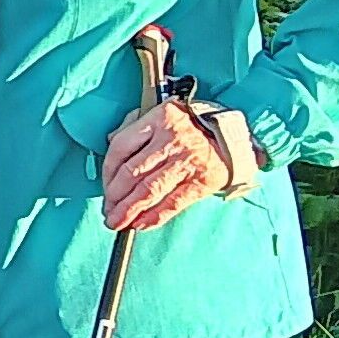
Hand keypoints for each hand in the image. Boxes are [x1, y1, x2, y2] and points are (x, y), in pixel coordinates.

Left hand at [103, 101, 225, 231]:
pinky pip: (173, 203)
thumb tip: (110, 142)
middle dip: (115, 197)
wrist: (234, 135)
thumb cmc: (191, 124)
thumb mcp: (162, 113)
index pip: (121, 148)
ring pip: (150, 190)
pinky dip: (155, 216)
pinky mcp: (202, 181)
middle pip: (133, 173)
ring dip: (129, 210)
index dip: (107, 173)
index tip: (104, 187)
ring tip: (118, 223)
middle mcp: (172, 140)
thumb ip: (134, 125)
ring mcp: (188, 161)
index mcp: (159, 119)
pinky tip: (140, 224)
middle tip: (108, 212)